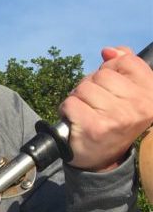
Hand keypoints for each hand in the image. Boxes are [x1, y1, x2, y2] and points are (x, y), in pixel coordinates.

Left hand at [61, 46, 152, 171]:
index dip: (111, 69)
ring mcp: (117, 117)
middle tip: (94, 104)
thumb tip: (109, 51)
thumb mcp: (128, 95)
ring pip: (84, 88)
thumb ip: (124, 68)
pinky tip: (76, 120)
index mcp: (151, 95)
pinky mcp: (95, 127)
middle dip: (91, 86)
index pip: (127, 61)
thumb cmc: (114, 122)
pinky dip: (67, 109)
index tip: (110, 86)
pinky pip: (70, 103)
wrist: (102, 160)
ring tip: (86, 112)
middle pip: (102, 75)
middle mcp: (139, 106)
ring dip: (78, 98)